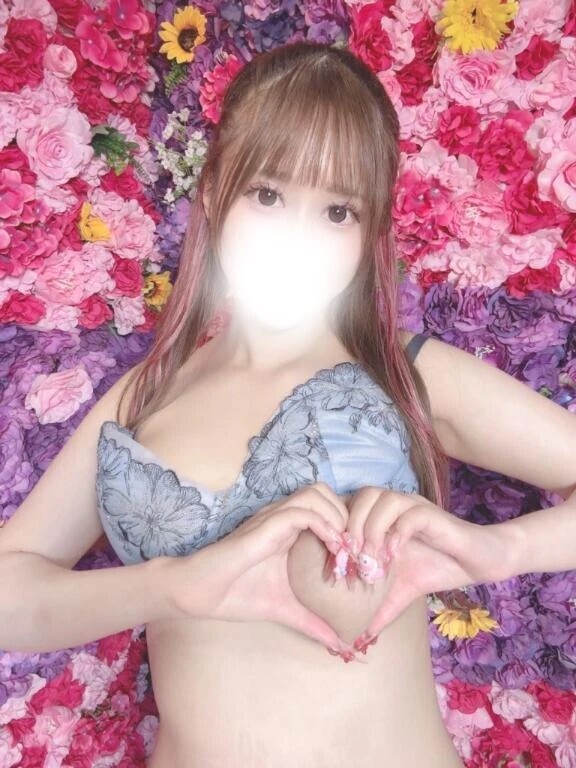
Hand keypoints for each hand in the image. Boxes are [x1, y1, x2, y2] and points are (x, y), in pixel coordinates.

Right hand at [165, 482, 355, 657]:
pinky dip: (323, 524)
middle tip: (356, 550)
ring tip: (344, 549)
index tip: (360, 557)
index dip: (348, 525)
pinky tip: (330, 549)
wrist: (199, 594)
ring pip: (317, 494)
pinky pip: (301, 511)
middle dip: (348, 516)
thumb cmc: (237, 595)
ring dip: (337, 517)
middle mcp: (283, 518)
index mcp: (289, 531)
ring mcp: (273, 519)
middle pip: (327, 492)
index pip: (328, 507)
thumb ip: (314, 624)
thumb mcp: (287, 610)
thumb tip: (344, 649)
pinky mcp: (265, 527)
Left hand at [341, 487, 511, 652]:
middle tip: (352, 560)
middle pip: (362, 496)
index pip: (350, 508)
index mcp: (384, 519)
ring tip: (373, 559)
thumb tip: (360, 641)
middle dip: (351, 527)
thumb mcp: (402, 593)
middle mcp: (397, 507)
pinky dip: (398, 533)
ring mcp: (415, 508)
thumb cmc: (437, 568)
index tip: (336, 565)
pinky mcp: (434, 516)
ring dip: (372, 528)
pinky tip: (395, 556)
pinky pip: (411, 514)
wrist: (477, 563)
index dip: (338, 532)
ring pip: (383, 498)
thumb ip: (380, 610)